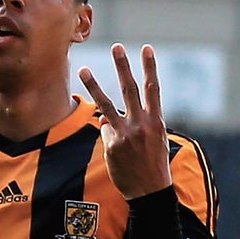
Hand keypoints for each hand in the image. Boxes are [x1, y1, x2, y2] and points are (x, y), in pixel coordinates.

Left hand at [78, 43, 173, 199]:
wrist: (150, 191)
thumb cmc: (154, 165)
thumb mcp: (155, 141)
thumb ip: (137, 124)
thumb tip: (106, 119)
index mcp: (156, 121)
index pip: (153, 88)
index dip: (150, 67)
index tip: (146, 48)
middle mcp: (141, 124)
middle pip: (130, 89)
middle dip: (122, 67)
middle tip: (116, 47)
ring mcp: (125, 134)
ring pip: (106, 105)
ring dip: (94, 85)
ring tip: (83, 69)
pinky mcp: (112, 146)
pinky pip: (107, 134)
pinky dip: (111, 138)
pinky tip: (120, 152)